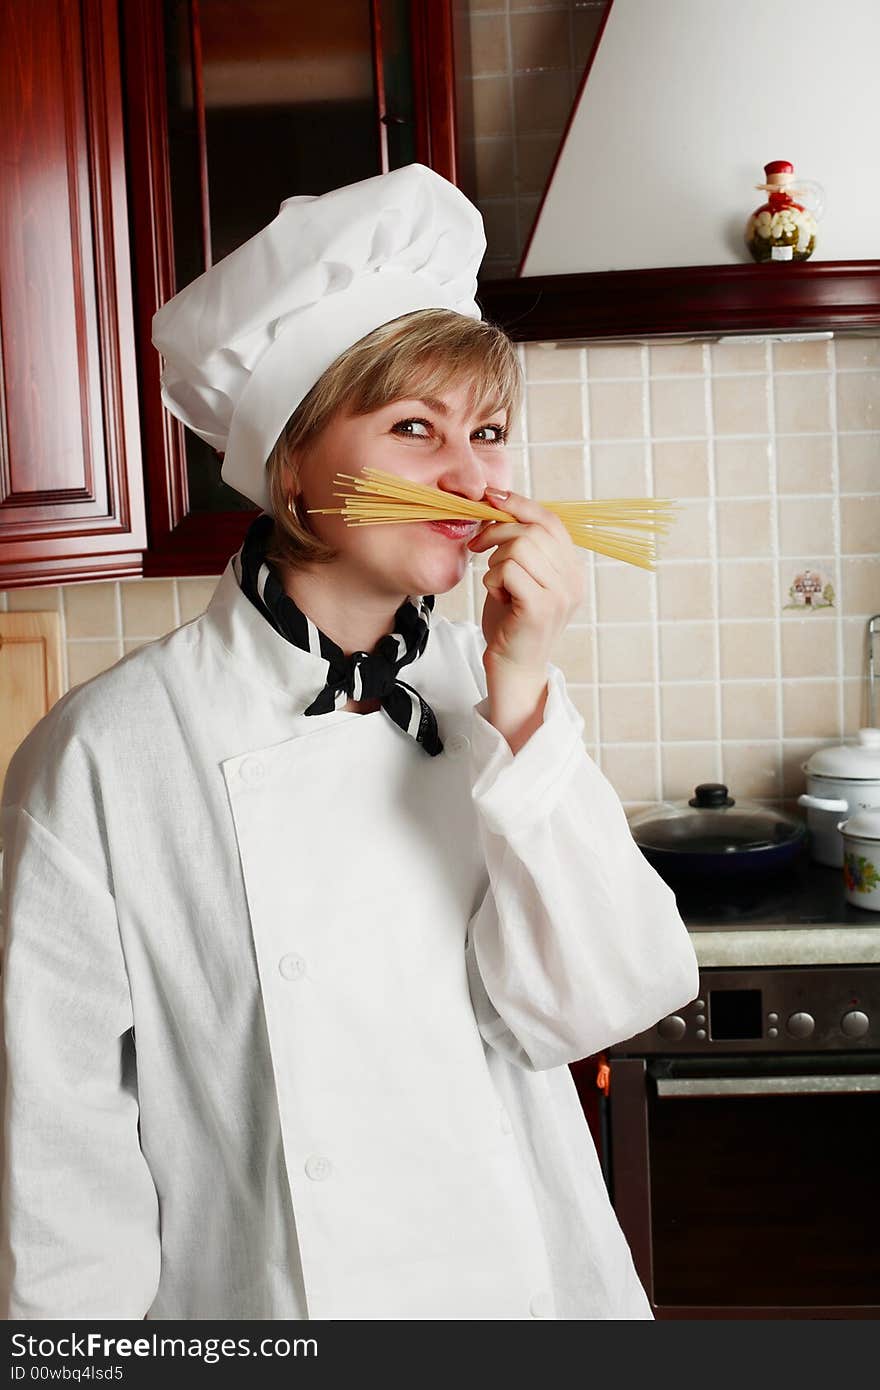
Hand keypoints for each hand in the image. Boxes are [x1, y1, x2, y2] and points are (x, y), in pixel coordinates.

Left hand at [467, 487, 585, 751]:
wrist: (512, 672)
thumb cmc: (510, 625)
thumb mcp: (519, 579)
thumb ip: (521, 548)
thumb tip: (501, 503)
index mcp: (572, 570)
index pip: (552, 521)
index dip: (521, 503)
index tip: (492, 497)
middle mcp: (573, 581)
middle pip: (535, 529)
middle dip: (499, 530)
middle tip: (478, 545)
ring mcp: (560, 596)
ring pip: (521, 547)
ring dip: (495, 561)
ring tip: (494, 583)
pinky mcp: (540, 609)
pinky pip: (510, 571)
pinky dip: (493, 579)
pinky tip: (495, 595)